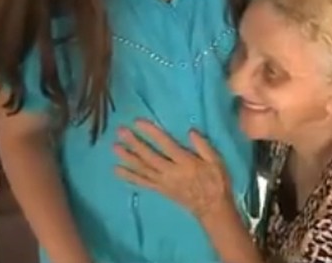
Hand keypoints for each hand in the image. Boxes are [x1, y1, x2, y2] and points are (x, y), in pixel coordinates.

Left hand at [114, 120, 232, 219]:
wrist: (213, 208)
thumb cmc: (216, 182)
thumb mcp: (216, 162)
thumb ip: (203, 146)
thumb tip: (190, 131)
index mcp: (185, 162)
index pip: (165, 144)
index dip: (151, 133)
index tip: (138, 122)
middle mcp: (171, 172)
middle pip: (149, 156)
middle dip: (134, 143)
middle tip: (120, 131)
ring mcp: (163, 182)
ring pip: (142, 169)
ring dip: (128, 158)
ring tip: (115, 147)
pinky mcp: (160, 190)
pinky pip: (142, 182)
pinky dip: (129, 176)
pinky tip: (117, 170)